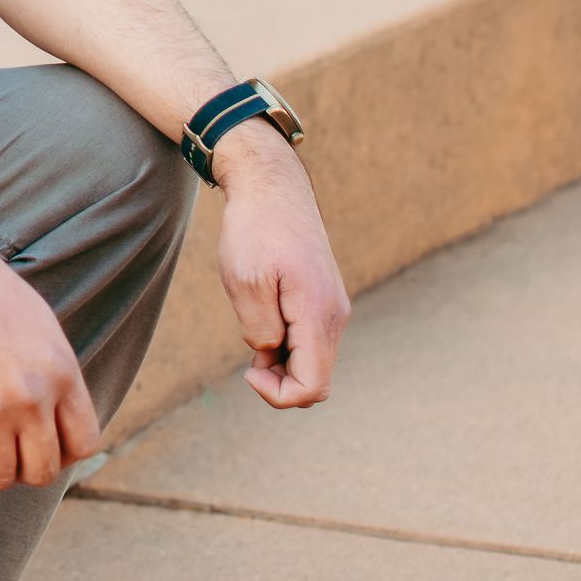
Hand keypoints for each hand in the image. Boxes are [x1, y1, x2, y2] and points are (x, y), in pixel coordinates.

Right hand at [0, 206, 100, 490]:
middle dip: (23, 466)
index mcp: (61, 370)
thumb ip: (53, 372)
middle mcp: (31, 396)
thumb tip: (57, 415)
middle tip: (0, 448)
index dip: (63, 453)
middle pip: (42, 470)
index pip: (83, 443)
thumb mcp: (37, 322)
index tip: (39, 444)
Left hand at [213, 121, 351, 408]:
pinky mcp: (323, 299)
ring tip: (253, 322)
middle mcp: (335, 315)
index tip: (249, 369)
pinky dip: (286, 342)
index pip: (312, 387)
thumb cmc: (255, 229)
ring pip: (312, 360)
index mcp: (318, 314)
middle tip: (248, 352)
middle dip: (279, 380)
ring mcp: (332, 307)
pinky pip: (310, 340)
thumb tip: (273, 353)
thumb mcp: (245, 283)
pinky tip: (263, 313)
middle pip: (316, 380)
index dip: (278, 395)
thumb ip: (261, 330)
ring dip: (281, 359)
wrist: (272, 186)